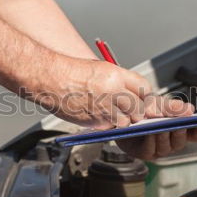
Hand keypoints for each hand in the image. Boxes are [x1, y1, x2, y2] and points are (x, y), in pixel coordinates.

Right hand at [35, 57, 152, 128]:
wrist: (50, 79)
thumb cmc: (71, 72)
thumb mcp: (102, 69)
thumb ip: (120, 82)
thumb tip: (134, 95)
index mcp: (116, 76)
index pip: (144, 89)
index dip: (145, 96)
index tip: (144, 99)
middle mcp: (113, 92)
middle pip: (140, 108)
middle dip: (138, 111)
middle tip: (131, 109)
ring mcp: (105, 109)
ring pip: (127, 121)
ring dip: (124, 119)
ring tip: (112, 111)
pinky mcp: (96, 122)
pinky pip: (110, 126)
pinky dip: (108, 123)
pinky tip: (99, 114)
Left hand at [117, 96, 196, 159]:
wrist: (122, 118)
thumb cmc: (144, 111)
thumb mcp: (159, 105)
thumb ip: (173, 107)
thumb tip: (191, 110)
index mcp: (181, 130)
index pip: (196, 134)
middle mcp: (172, 142)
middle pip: (181, 140)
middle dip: (179, 131)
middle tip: (179, 124)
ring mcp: (159, 149)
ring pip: (166, 145)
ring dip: (164, 136)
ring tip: (161, 127)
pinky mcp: (145, 153)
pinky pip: (150, 149)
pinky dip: (150, 141)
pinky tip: (149, 133)